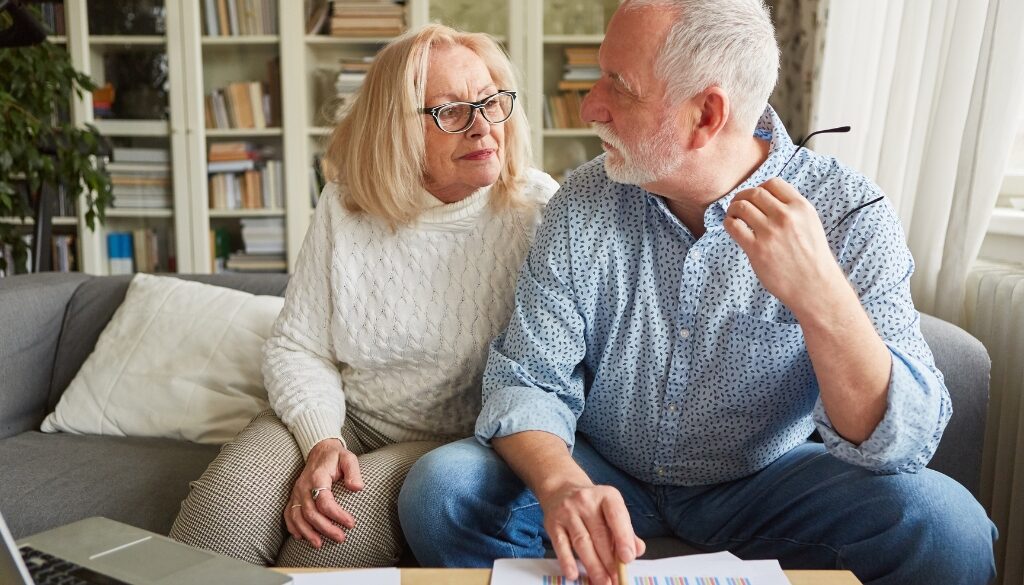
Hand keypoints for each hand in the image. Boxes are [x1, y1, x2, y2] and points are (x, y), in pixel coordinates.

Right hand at [284, 438, 363, 547]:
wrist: (319, 450)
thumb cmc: (336, 456)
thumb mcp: (348, 458)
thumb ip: (353, 471)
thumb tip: (357, 488)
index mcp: (317, 477)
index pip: (325, 501)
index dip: (337, 515)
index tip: (351, 523)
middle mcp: (304, 486)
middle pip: (311, 513)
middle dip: (325, 528)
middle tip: (340, 538)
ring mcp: (296, 492)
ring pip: (297, 516)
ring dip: (307, 532)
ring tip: (319, 544)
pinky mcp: (294, 496)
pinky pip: (288, 513)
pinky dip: (292, 526)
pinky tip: (300, 537)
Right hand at [539, 483, 644, 584]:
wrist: (561, 489)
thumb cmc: (592, 505)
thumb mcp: (611, 510)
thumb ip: (626, 530)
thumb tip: (637, 550)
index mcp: (606, 496)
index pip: (616, 516)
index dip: (623, 538)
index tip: (627, 559)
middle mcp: (585, 501)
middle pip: (599, 534)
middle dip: (609, 560)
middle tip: (616, 579)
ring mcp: (567, 512)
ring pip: (582, 542)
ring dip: (593, 565)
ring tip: (602, 581)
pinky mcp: (553, 524)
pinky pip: (561, 545)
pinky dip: (567, 561)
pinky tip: (573, 574)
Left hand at [723, 177, 847, 314]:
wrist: (815, 286)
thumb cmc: (812, 258)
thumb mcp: (811, 224)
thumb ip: (793, 210)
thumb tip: (767, 200)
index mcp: (801, 207)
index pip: (773, 183)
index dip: (760, 188)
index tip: (755, 198)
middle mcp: (786, 216)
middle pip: (755, 193)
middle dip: (743, 196)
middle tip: (738, 205)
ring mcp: (770, 232)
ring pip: (741, 206)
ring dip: (733, 208)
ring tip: (733, 216)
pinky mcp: (757, 249)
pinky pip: (734, 226)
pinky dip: (728, 223)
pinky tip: (732, 227)